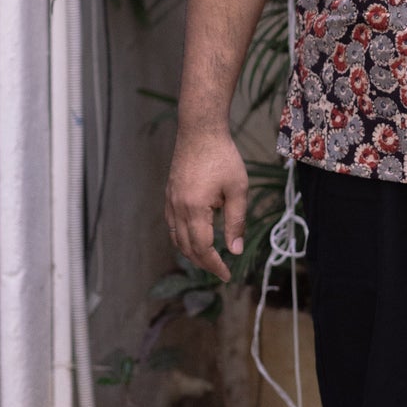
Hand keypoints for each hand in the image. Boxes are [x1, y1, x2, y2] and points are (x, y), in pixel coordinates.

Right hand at [165, 129, 249, 280]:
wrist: (200, 131)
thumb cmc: (223, 157)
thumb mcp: (238, 189)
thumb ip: (236, 221)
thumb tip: (235, 250)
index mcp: (195, 209)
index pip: (202, 248)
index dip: (215, 265)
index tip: (227, 275)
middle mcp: (178, 208)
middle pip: (186, 247)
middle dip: (204, 263)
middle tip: (220, 271)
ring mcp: (170, 201)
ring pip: (176, 238)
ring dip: (191, 253)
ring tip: (208, 260)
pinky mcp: (169, 194)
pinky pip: (172, 224)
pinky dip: (182, 238)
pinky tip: (194, 238)